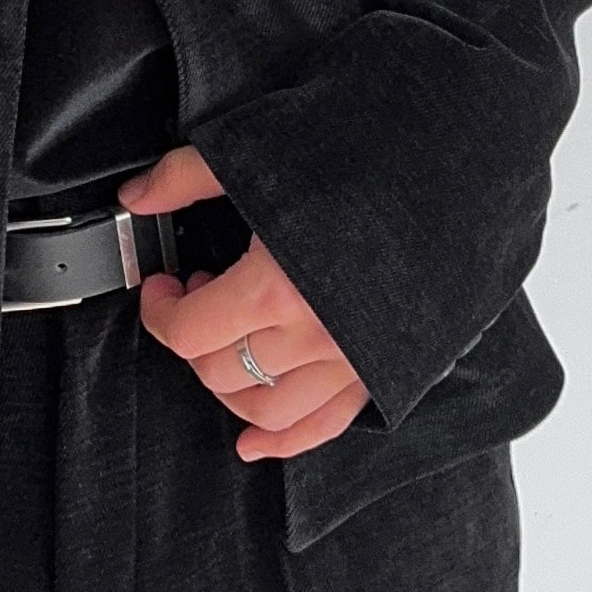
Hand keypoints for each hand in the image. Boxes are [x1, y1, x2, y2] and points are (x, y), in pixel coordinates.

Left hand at [118, 147, 369, 460]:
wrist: (454, 161)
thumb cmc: (366, 151)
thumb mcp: (259, 150)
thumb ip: (185, 177)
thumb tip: (137, 198)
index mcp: (275, 288)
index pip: (187, 334)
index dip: (160, 313)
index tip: (163, 288)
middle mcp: (314, 336)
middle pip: (221, 373)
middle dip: (193, 342)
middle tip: (198, 300)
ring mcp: (353, 359)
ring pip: (266, 411)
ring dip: (231, 388)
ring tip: (226, 349)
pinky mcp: (384, 367)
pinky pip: (326, 425)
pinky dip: (285, 442)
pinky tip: (253, 442)